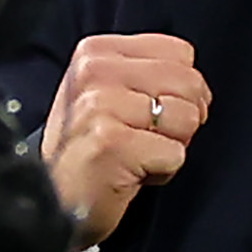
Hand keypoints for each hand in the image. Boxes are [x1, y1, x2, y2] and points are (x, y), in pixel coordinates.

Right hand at [43, 32, 209, 249]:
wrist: (52, 200)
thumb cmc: (87, 148)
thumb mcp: (106, 92)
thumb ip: (146, 74)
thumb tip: (199, 87)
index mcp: (96, 52)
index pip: (180, 53)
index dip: (182, 89)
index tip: (155, 113)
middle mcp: (95, 71)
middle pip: (189, 83)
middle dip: (182, 119)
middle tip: (147, 139)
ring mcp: (100, 106)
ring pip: (187, 118)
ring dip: (171, 146)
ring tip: (138, 155)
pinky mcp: (111, 143)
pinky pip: (176, 154)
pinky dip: (162, 172)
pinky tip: (132, 173)